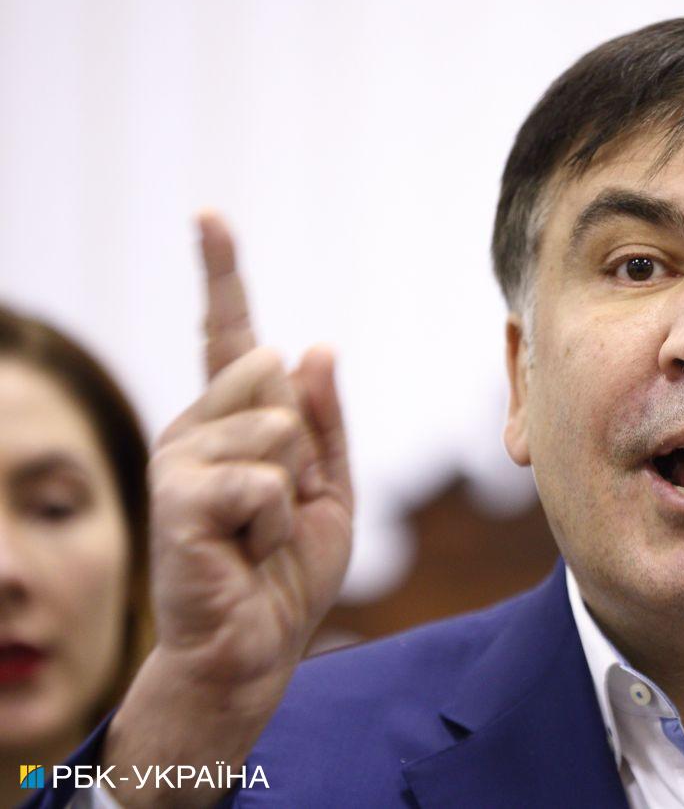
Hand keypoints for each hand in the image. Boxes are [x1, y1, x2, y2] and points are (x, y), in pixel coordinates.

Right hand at [147, 213, 352, 682]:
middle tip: (278, 507)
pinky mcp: (177, 498)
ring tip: (260, 533)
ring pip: (276, 429)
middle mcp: (196, 428)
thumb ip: (323, 421)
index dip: (221, 273)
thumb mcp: (327, 489)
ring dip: (292, 494)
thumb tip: (312, 344)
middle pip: (275, 378)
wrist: (255, 646)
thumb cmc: (285, 572)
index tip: (209, 217)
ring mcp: (179, 459)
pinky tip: (246, 550)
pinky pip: (264, 480)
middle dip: (304, 449)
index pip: (228, 334)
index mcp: (232, 422)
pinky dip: (277, 522)